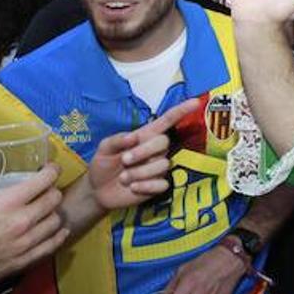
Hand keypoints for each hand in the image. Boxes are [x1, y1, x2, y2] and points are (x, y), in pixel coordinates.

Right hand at [0, 167, 67, 293]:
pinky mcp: (22, 261)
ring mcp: (24, 244)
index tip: (51, 169)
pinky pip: (50, 246)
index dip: (51, 171)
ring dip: (54, 212)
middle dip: (52, 190)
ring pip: (55, 222)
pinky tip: (58, 231)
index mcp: (6, 204)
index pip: (42, 182)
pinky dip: (57, 236)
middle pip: (53, 200)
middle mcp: (20, 222)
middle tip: (46, 188)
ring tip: (47, 209)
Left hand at [87, 98, 201, 211]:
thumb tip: (134, 138)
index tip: (196, 102)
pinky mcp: (158, 186)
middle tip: (124, 160)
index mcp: (144, 136)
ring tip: (124, 178)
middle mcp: (155, 150)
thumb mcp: (103, 148)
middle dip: (143, 151)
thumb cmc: (103, 164)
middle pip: (164, 142)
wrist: (98, 190)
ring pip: (162, 165)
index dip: (181, 111)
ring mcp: (157, 168)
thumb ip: (117, 140)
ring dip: (139, 172)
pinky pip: (162, 184)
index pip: (167, 121)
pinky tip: (133, 187)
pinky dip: (145, 186)